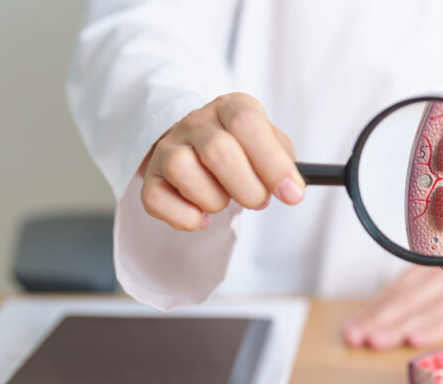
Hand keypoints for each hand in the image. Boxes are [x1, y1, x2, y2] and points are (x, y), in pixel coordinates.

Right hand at [138, 92, 303, 230]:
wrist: (197, 142)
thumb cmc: (243, 147)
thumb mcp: (269, 141)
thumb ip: (283, 160)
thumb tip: (291, 188)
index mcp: (231, 107)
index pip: (246, 123)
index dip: (272, 163)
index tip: (292, 194)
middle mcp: (196, 122)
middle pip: (217, 150)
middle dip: (247, 189)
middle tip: (259, 200)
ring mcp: (168, 147)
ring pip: (182, 170)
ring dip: (213, 199)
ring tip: (224, 199)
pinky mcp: (151, 176)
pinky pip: (156, 199)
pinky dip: (184, 217)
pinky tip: (201, 216)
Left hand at [343, 266, 442, 349]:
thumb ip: (442, 273)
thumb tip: (393, 308)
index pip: (410, 281)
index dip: (382, 302)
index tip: (358, 322)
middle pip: (417, 293)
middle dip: (385, 317)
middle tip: (358, 336)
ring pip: (437, 303)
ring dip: (404, 324)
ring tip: (377, 341)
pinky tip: (418, 338)